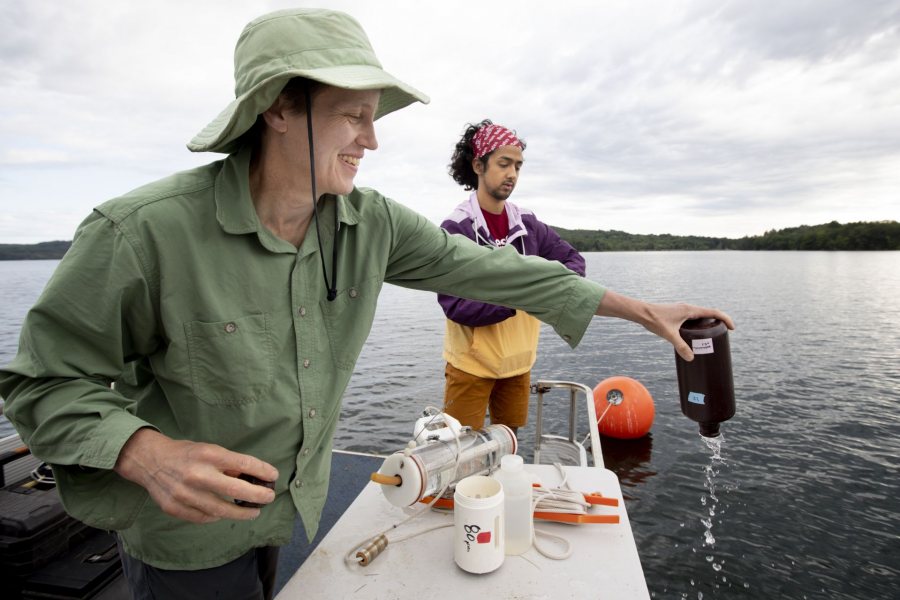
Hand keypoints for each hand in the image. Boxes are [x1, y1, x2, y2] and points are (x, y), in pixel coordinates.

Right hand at [114, 428, 278, 523]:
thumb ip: (228, 464)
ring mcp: (184, 493)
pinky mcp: (174, 507)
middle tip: (268, 498)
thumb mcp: (208, 449)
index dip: (262, 471)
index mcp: (208, 455)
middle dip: (257, 496)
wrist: (149, 460)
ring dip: (241, 513)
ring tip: (253, 512)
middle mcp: (197, 474)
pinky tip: (224, 514)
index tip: (273, 476)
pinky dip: (216, 517)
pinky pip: (203, 517)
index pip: (243, 464)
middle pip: (235, 490)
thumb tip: (251, 478)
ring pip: (220, 510)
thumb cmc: (185, 453)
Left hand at [595, 290, 734, 360]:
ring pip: (701, 315)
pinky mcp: (677, 313)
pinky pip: (693, 317)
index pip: (714, 312)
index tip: (732, 328)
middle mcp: (688, 308)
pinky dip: (699, 323)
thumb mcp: (669, 335)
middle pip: (709, 313)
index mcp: (690, 310)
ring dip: (709, 322)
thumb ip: (680, 346)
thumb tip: (691, 358)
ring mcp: (683, 309)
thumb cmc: (655, 320)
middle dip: (719, 321)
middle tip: (725, 334)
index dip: (725, 318)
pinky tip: (696, 334)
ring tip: (713, 335)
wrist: (641, 312)